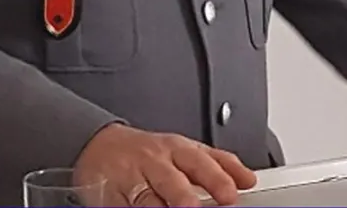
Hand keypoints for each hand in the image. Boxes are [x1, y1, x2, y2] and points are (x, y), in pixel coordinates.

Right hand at [74, 123, 257, 206]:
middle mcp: (153, 163)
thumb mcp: (182, 150)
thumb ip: (216, 163)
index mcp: (174, 149)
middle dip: (183, 197)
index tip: (230, 193)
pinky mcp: (110, 195)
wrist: (98, 145)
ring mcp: (130, 179)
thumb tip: (248, 179)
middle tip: (193, 207)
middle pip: (171, 180)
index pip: (198, 161)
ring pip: (146, 198)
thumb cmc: (148, 152)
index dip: (215, 177)